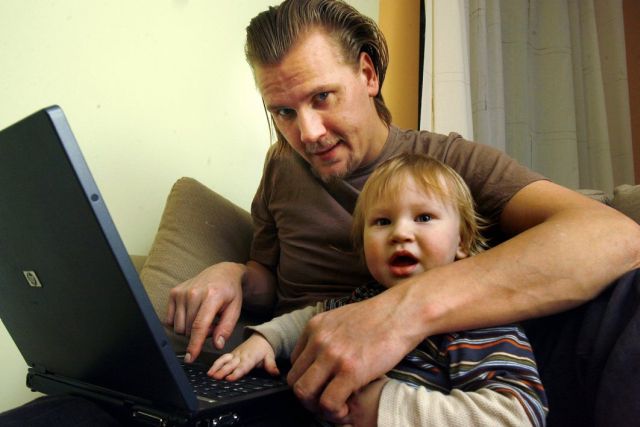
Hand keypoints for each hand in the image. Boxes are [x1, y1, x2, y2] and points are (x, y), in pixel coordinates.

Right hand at [166, 262, 245, 361]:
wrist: (222, 272)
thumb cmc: (230, 292)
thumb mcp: (235, 310)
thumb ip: (226, 328)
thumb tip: (217, 345)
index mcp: (211, 296)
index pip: (199, 326)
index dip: (194, 345)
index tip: (190, 357)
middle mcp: (193, 293)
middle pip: (189, 330)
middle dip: (200, 334)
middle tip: (212, 324)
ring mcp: (181, 292)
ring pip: (179, 327)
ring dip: (190, 329)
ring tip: (203, 318)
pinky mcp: (173, 293)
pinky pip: (170, 320)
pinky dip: (181, 322)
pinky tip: (192, 314)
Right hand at [208, 333, 278, 380]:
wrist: (260, 338)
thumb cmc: (264, 349)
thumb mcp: (270, 356)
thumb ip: (271, 366)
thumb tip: (276, 373)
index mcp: (250, 357)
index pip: (243, 367)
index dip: (236, 373)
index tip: (230, 378)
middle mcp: (241, 356)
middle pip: (231, 364)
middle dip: (223, 371)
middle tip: (216, 377)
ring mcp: (235, 355)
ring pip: (224, 360)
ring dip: (217, 367)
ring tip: (210, 374)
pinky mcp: (231, 354)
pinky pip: (222, 358)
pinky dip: (215, 364)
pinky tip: (209, 371)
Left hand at [286, 290, 417, 420]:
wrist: (402, 313)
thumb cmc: (379, 317)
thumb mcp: (342, 318)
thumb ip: (328, 335)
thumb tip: (324, 358)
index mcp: (314, 327)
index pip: (295, 362)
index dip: (308, 379)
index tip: (323, 385)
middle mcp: (318, 340)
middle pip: (294, 380)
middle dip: (308, 396)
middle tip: (326, 401)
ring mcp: (332, 355)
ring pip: (304, 393)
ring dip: (316, 407)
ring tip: (335, 407)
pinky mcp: (350, 371)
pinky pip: (328, 402)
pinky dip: (334, 412)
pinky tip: (347, 408)